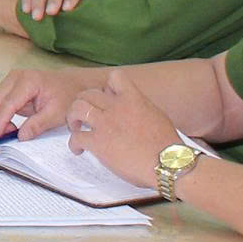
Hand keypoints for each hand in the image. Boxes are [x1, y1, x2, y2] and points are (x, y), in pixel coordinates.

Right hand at [0, 64, 106, 138]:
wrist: (69, 83)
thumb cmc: (66, 96)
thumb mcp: (57, 113)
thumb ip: (38, 125)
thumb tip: (20, 136)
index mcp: (27, 81)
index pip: (7, 104)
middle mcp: (13, 78)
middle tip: (5, 136)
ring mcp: (6, 81)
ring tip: (0, 131)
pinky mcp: (3, 87)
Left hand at [59, 69, 179, 182]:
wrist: (169, 163)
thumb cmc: (168, 146)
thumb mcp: (157, 116)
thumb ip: (140, 108)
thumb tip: (133, 110)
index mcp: (134, 99)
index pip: (115, 77)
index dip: (106, 87)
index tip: (106, 98)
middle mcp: (117, 107)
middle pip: (88, 93)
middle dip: (83, 102)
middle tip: (84, 115)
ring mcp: (106, 124)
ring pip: (77, 108)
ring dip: (73, 117)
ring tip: (76, 127)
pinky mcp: (99, 143)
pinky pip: (77, 137)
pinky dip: (74, 143)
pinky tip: (79, 149)